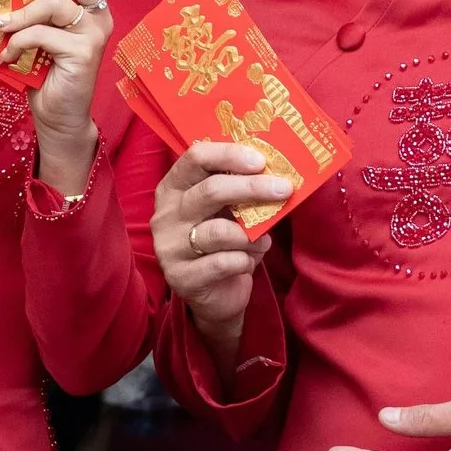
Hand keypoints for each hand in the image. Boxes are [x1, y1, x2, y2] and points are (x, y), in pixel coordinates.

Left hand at [3, 0, 116, 195]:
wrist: (56, 116)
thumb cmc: (45, 70)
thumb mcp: (42, 29)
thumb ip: (38, 4)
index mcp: (94, 4)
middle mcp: (100, 15)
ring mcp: (94, 35)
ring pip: (56, 3)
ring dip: (19, 13)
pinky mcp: (83, 55)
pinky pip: (43, 34)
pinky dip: (17, 42)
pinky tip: (5, 56)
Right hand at [151, 142, 289, 356]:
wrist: (216, 295)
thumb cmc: (224, 244)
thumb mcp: (227, 211)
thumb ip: (240, 191)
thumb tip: (277, 172)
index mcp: (173, 188)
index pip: (195, 157)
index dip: (229, 155)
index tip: (261, 160)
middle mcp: (167, 215)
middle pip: (210, 191)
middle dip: (252, 188)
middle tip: (283, 189)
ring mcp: (170, 247)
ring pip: (220, 231)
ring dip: (252, 236)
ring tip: (262, 242)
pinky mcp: (182, 278)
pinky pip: (224, 262)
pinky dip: (245, 261)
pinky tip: (248, 262)